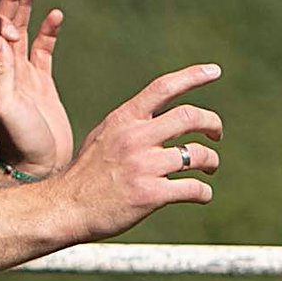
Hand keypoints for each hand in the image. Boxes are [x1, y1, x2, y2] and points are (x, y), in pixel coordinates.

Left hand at [0, 0, 72, 170]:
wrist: (38, 166)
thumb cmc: (18, 142)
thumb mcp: (4, 107)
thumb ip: (2, 71)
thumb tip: (2, 33)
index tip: (15, 34)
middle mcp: (1, 70)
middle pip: (1, 22)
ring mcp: (22, 74)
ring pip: (21, 29)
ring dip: (25, 5)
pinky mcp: (41, 82)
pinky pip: (43, 47)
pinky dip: (48, 29)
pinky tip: (56, 14)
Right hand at [51, 64, 222, 240]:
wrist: (64, 208)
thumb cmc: (85, 176)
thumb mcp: (102, 137)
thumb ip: (130, 125)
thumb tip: (160, 118)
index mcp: (124, 119)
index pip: (163, 87)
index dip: (193, 76)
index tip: (214, 71)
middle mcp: (135, 137)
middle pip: (190, 117)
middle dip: (212, 124)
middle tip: (217, 134)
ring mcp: (144, 166)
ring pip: (197, 155)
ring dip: (211, 161)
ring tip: (210, 168)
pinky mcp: (150, 195)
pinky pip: (193, 189)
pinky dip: (204, 192)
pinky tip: (202, 194)